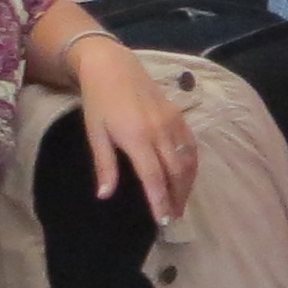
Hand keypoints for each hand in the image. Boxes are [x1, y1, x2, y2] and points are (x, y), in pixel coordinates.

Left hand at [74, 40, 197, 221]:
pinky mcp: (179, 116)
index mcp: (136, 137)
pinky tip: (187, 176)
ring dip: (187, 184)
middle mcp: (159, 131)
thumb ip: (104, 165)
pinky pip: (191, 145)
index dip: (160, 201)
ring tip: (181, 202)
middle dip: (177, 197)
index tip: (163, 221)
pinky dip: (192, 164)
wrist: (113, 66)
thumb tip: (105, 196)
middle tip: (174, 217)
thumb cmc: (99, 101)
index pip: (154, 177)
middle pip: (176, 172)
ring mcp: (172, 122)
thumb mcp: (95, 134)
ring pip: (188, 160)